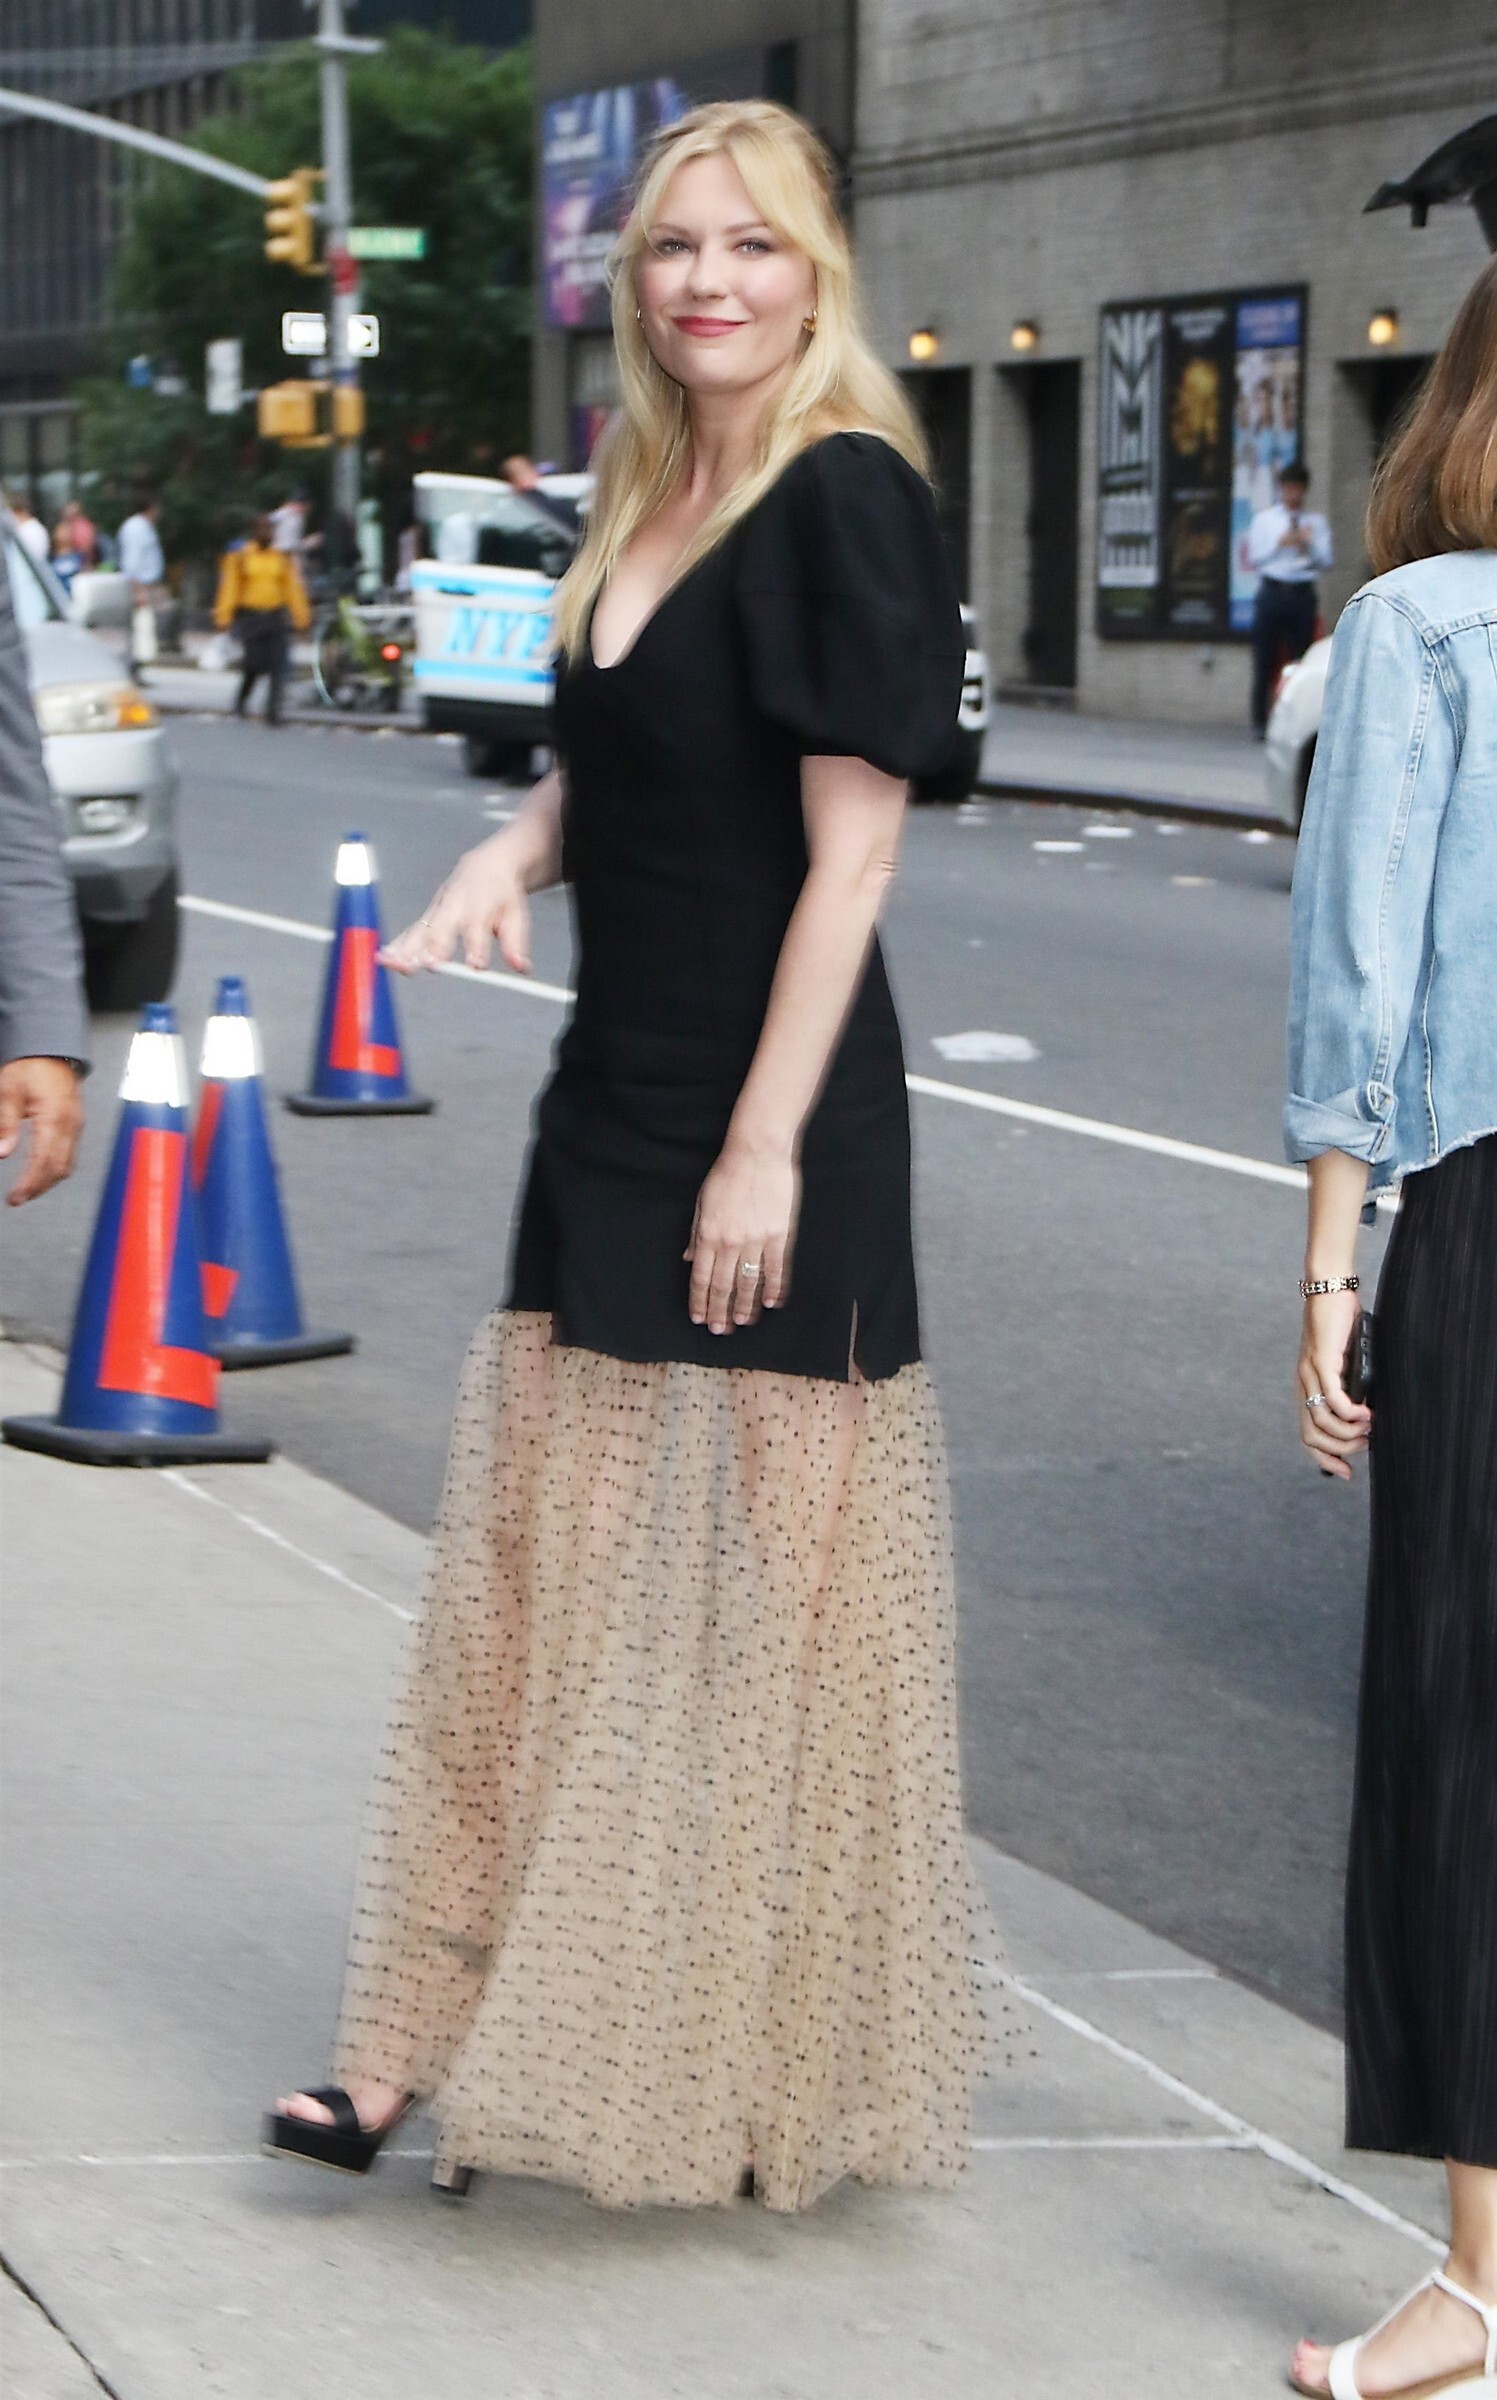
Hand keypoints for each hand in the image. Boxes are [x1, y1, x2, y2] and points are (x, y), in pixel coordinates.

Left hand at [0, 1057, 83, 1204]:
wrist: (51, 1050)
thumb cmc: (30, 1066)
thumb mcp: (8, 1091)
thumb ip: (5, 1124)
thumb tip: (2, 1153)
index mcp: (54, 1117)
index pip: (44, 1160)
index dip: (30, 1183)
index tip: (16, 1197)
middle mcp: (70, 1124)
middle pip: (58, 1168)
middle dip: (38, 1187)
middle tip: (17, 1198)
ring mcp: (76, 1125)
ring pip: (67, 1165)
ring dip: (48, 1181)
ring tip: (27, 1189)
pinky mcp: (75, 1125)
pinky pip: (70, 1154)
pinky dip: (55, 1168)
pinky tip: (41, 1172)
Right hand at [382, 837, 531, 976]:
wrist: (486, 866)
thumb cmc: (502, 894)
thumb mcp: (516, 914)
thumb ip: (515, 942)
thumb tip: (522, 968)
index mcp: (480, 906)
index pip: (479, 929)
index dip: (478, 947)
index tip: (476, 964)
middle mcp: (455, 907)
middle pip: (442, 929)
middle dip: (434, 947)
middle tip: (428, 965)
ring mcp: (437, 911)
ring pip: (420, 930)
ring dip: (407, 949)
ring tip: (395, 966)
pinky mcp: (427, 917)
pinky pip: (409, 932)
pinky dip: (396, 945)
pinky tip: (382, 959)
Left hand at [686, 1139, 798, 1333]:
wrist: (757, 1153)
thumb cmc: (727, 1174)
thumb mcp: (702, 1202)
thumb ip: (696, 1233)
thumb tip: (690, 1258)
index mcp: (709, 1235)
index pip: (701, 1277)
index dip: (699, 1300)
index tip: (699, 1318)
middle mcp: (731, 1242)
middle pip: (723, 1285)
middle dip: (719, 1310)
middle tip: (718, 1331)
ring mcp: (756, 1240)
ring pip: (749, 1282)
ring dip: (745, 1306)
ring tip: (742, 1322)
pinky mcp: (779, 1235)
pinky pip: (775, 1268)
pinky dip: (774, 1288)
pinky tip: (772, 1303)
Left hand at [1297, 1288, 1370, 1480]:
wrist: (1328, 1289)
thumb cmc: (1340, 1324)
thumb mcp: (1347, 1363)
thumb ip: (1351, 1386)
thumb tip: (1369, 1412)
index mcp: (1307, 1388)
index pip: (1307, 1436)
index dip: (1325, 1459)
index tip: (1346, 1472)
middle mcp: (1303, 1385)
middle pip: (1312, 1436)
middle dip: (1341, 1449)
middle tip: (1365, 1444)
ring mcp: (1310, 1373)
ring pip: (1321, 1421)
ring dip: (1348, 1432)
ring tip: (1370, 1426)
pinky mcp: (1322, 1360)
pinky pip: (1331, 1397)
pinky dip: (1349, 1412)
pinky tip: (1366, 1412)